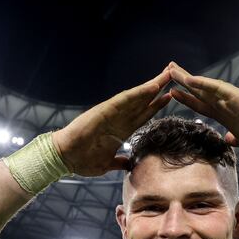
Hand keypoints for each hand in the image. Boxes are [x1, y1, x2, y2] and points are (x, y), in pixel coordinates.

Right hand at [52, 68, 171, 176]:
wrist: (64, 158)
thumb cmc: (82, 160)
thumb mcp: (107, 164)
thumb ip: (119, 162)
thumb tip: (128, 164)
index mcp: (121, 131)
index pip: (144, 115)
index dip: (157, 105)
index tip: (171, 96)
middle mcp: (119, 119)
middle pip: (144, 102)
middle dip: (159, 89)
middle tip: (174, 74)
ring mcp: (113, 113)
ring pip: (138, 97)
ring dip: (153, 86)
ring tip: (168, 74)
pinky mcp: (105, 111)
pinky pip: (125, 100)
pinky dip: (139, 93)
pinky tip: (152, 87)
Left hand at [167, 62, 238, 159]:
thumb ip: (236, 140)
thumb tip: (228, 139)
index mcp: (229, 117)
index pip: (204, 105)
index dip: (188, 99)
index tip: (173, 93)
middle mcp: (230, 106)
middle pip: (202, 92)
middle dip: (184, 83)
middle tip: (167, 71)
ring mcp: (235, 101)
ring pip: (207, 87)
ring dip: (189, 79)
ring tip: (172, 70)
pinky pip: (220, 90)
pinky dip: (204, 84)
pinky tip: (191, 80)